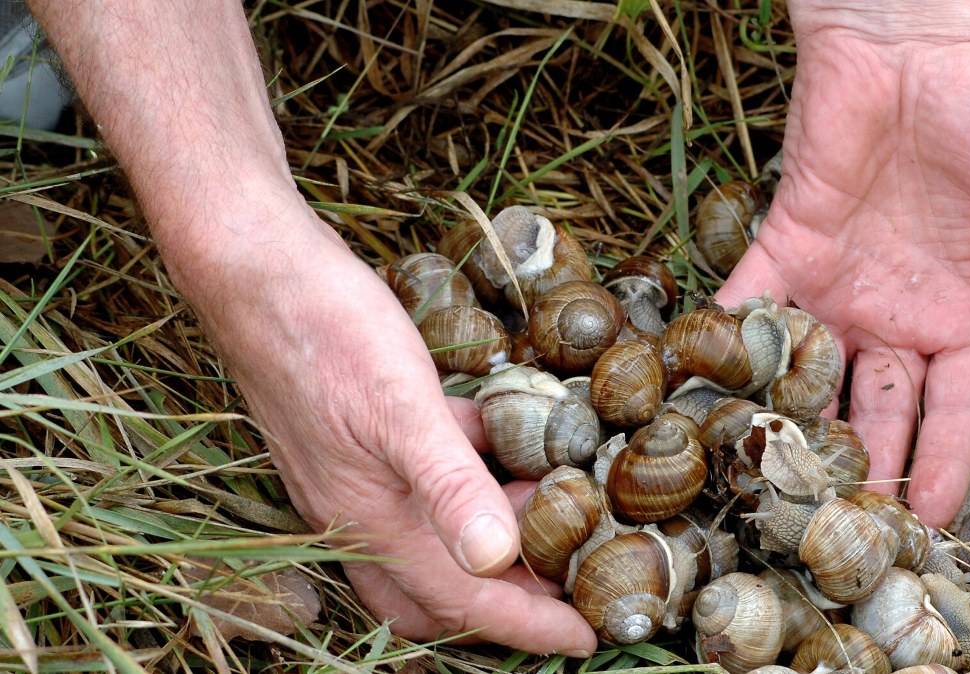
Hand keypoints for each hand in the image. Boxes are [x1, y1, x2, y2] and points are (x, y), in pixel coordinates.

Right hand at [26, 0, 596, 653]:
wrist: (255, 268)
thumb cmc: (324, 333)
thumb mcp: (400, 408)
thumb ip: (449, 485)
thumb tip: (496, 560)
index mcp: (372, 520)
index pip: (463, 600)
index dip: (528, 625)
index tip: (586, 638)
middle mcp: (361, 510)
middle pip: (438, 590)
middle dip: (501, 600)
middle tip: (568, 580)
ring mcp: (357, 472)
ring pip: (432, 535)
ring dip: (490, 534)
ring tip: (557, 508)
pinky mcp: (360, 433)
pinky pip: (427, 476)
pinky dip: (471, 474)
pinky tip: (507, 438)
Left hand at [717, 1, 969, 526]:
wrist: (913, 47)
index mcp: (965, 318)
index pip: (956, 411)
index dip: (946, 466)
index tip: (934, 526)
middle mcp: (898, 315)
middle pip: (880, 410)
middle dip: (865, 467)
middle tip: (841, 530)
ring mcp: (839, 287)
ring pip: (813, 373)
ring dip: (795, 424)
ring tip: (774, 483)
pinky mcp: (786, 248)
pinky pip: (753, 306)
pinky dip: (730, 343)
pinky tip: (711, 393)